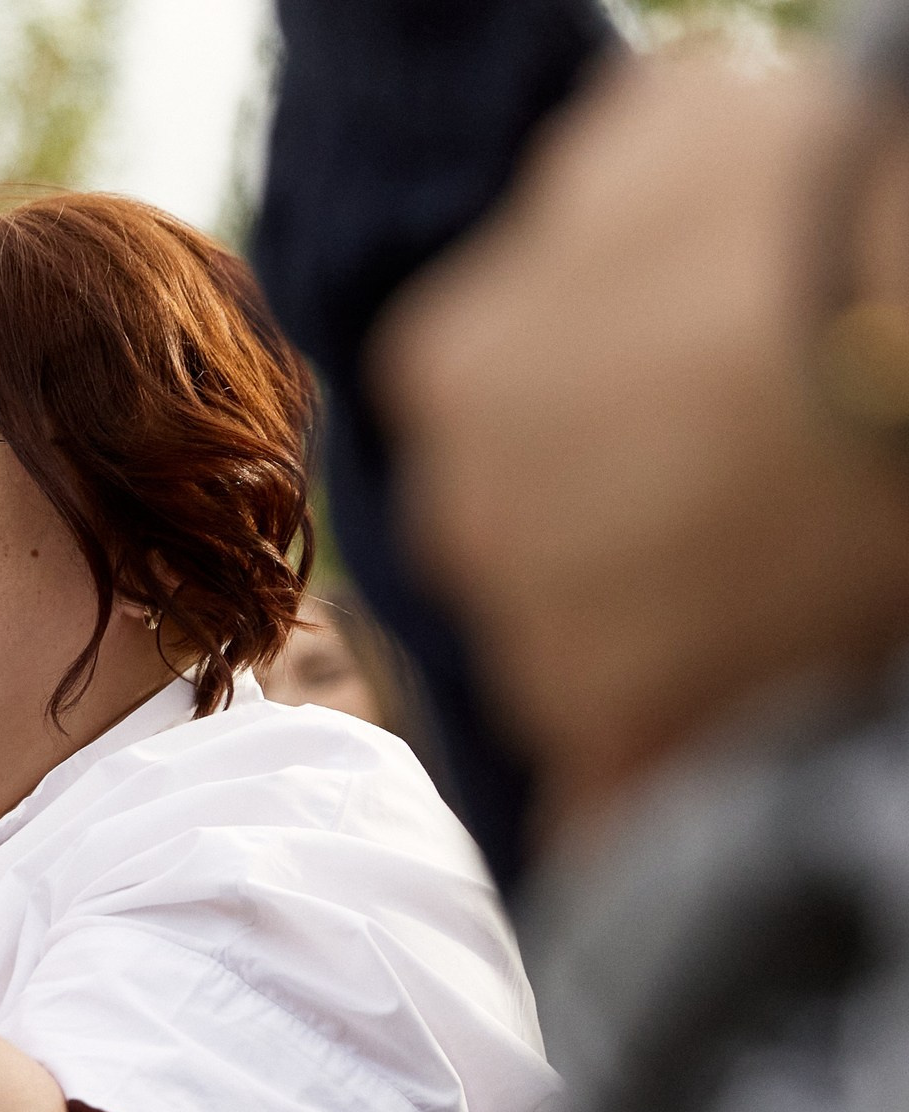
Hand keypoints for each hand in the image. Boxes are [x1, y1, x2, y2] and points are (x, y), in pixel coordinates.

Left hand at [376, 50, 908, 824]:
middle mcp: (452, 504)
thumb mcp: (655, 144)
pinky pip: (606, 771)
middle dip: (593, 538)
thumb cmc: (793, 206)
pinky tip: (698, 739)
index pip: (476, 427)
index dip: (573, 439)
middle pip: (510, 543)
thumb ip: (576, 220)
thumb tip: (571, 240)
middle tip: (711, 515)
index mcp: (444, 367)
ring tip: (740, 605)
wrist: (900, 318)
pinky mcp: (605, 716)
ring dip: (632, 642)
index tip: (650, 441)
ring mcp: (521, 616)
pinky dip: (647, 761)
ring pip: (557, 651)